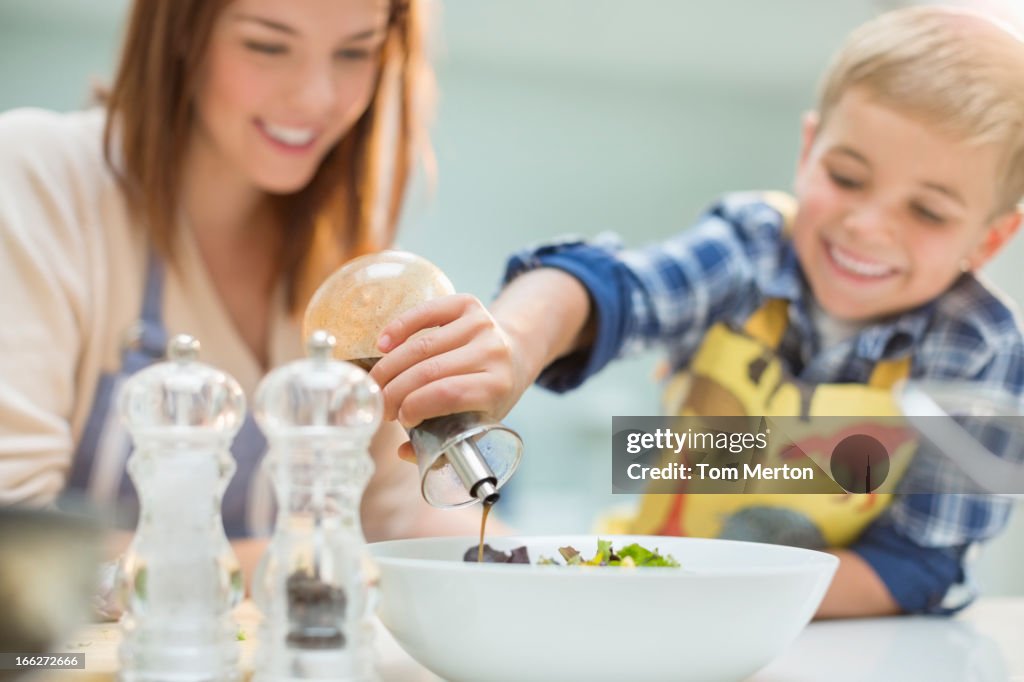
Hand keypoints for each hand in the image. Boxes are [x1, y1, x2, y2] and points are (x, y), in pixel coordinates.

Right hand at [369, 294, 533, 461]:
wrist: (514, 356)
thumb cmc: (489, 397)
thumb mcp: (477, 423)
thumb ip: (443, 442)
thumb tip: (403, 452)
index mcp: (498, 386)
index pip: (448, 395)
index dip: (415, 407)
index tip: (400, 420)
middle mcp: (493, 352)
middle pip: (430, 370)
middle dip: (395, 391)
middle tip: (381, 405)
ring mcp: (481, 325)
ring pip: (421, 345)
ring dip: (390, 367)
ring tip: (379, 385)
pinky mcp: (468, 304)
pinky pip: (425, 312)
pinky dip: (399, 327)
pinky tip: (382, 345)